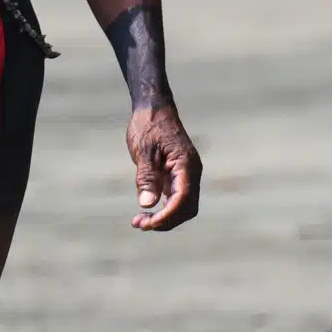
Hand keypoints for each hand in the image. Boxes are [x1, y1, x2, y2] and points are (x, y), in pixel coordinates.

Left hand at [126, 105, 201, 231]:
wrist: (153, 107)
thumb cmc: (148, 125)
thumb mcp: (144, 150)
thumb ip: (147, 176)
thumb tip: (147, 204)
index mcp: (186, 165)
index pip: (182, 199)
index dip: (166, 216)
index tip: (147, 223)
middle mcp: (191, 171)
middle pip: (186, 208)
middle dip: (165, 221)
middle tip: (140, 225)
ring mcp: (186, 173)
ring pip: (182, 205)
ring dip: (164, 216)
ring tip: (139, 222)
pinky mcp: (178, 174)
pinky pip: (176, 197)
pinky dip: (164, 207)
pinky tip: (147, 211)